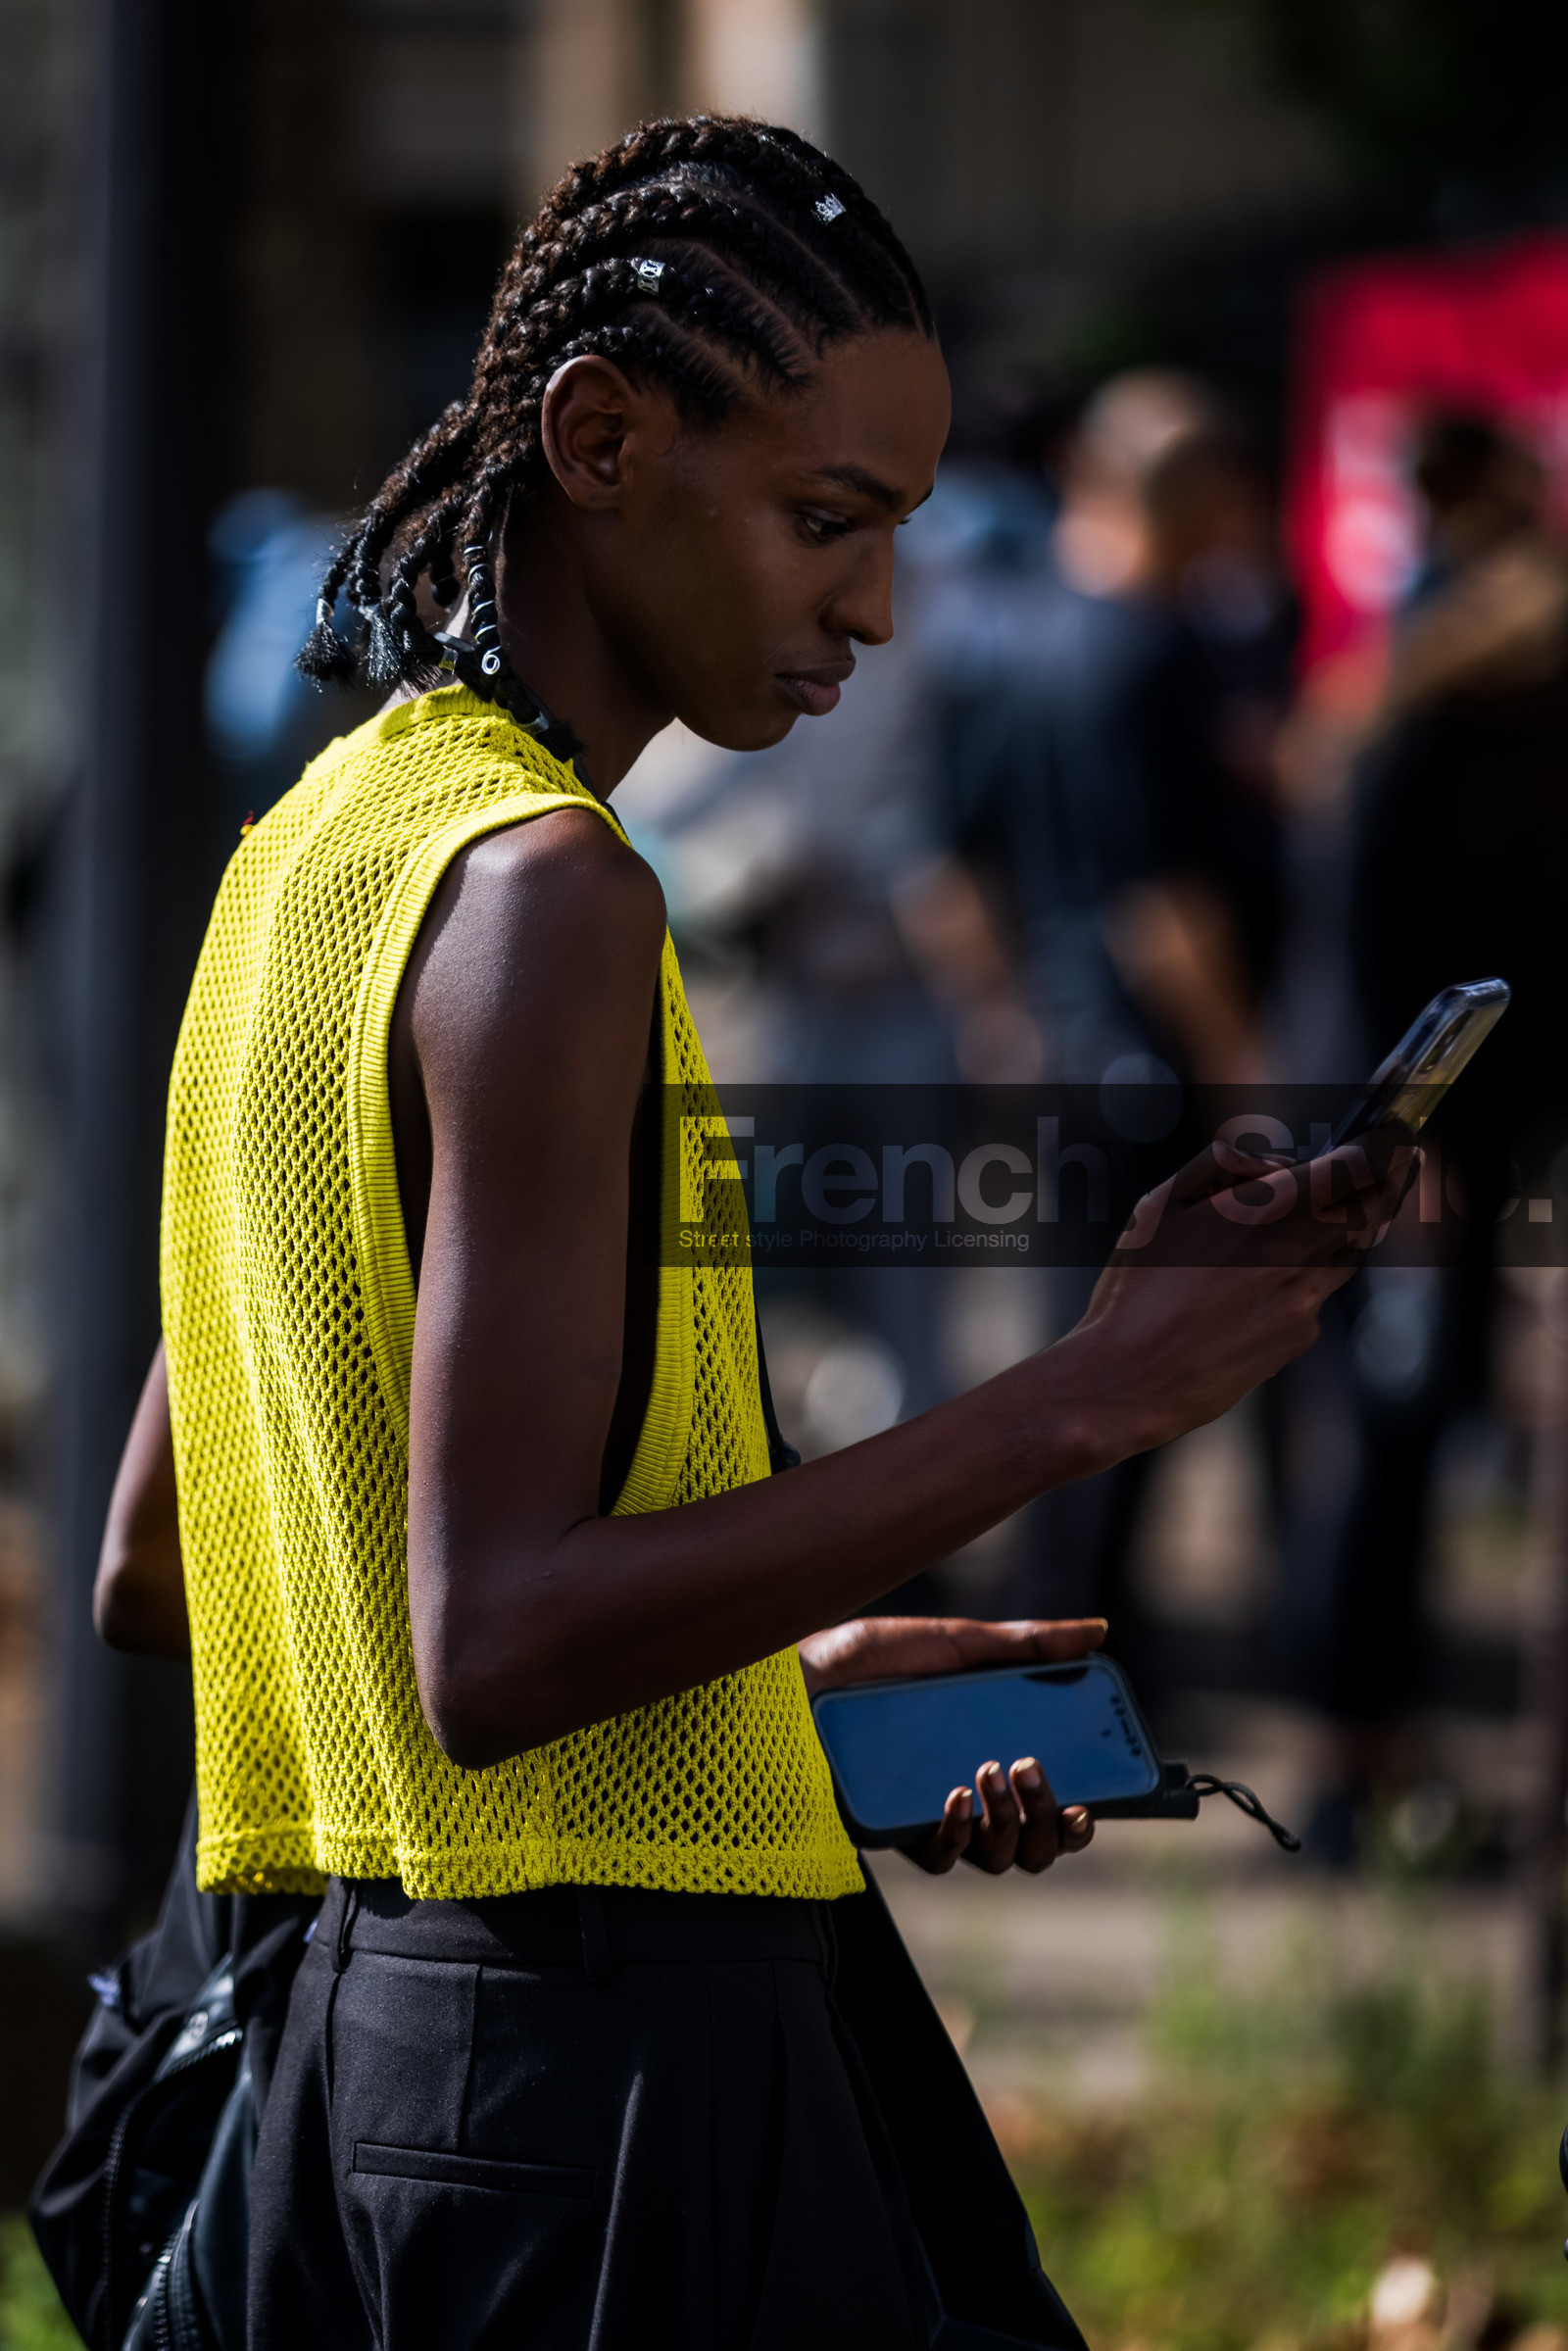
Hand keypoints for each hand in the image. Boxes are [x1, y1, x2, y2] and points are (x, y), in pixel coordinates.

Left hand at [798, 1614, 1102, 1876]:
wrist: (795, 1677)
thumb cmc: (868, 1660)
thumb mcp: (953, 1643)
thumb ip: (1025, 1644)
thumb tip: (1099, 1632)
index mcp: (989, 1752)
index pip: (1048, 1807)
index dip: (1076, 1820)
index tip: (1088, 1804)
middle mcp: (967, 1796)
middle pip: (1033, 1847)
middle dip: (1048, 1820)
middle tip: (1035, 1769)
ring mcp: (929, 1818)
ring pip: (995, 1860)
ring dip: (1010, 1823)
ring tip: (991, 1770)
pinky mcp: (891, 1832)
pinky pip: (941, 1858)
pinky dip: (957, 1832)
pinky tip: (953, 1796)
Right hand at [1068, 1135, 1418, 1458]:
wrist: (1130, 1379)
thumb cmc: (1135, 1288)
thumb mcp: (1162, 1204)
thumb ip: (1223, 1166)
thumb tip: (1275, 1167)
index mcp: (1265, 1212)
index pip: (1357, 1167)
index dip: (1387, 1143)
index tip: (1398, 1127)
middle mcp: (1298, 1257)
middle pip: (1374, 1208)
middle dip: (1394, 1177)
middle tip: (1404, 1155)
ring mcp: (1305, 1301)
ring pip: (1353, 1250)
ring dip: (1361, 1221)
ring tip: (1355, 1201)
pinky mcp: (1298, 1338)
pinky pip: (1318, 1291)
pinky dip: (1312, 1270)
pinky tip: (1274, 1273)